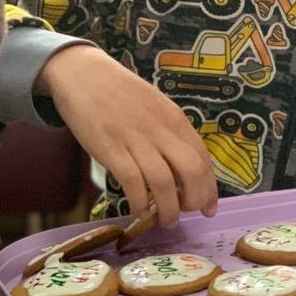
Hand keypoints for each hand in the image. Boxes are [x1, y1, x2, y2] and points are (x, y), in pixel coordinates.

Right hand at [36, 45, 216, 224]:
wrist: (85, 74)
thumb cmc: (122, 94)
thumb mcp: (157, 108)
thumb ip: (171, 134)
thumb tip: (184, 168)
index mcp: (176, 120)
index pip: (203, 158)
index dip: (210, 187)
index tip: (209, 208)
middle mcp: (161, 130)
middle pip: (192, 171)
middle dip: (195, 199)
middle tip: (188, 213)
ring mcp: (136, 140)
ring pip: (164, 182)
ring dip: (168, 208)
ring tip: (166, 221)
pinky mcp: (110, 149)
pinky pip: (132, 182)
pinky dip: (139, 202)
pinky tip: (139, 211)